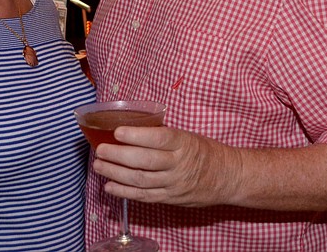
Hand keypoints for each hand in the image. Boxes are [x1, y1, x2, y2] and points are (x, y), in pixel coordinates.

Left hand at [92, 125, 239, 207]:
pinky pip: (144, 196)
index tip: (117, 132)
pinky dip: (124, 192)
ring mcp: (173, 184)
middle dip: (119, 156)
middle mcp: (179, 164)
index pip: (159, 138)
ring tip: (99, 165)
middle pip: (145, 161)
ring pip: (141, 180)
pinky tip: (109, 186)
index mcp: (184, 143)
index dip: (137, 136)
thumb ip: (164, 135)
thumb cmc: (205, 152)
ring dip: (116, 173)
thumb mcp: (188, 136)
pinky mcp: (170, 198)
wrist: (227, 177)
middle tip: (100, 149)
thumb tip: (133, 127)